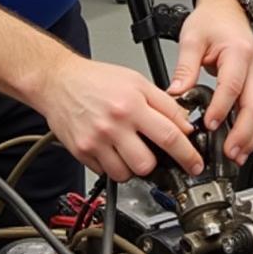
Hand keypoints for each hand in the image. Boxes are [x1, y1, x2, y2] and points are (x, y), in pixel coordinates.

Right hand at [38, 56, 201, 181]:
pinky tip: (110, 148)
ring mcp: (96, 141)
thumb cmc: (95, 79)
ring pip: (127, 174)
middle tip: (153, 153)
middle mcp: (114, 124)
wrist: (57, 80)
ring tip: (128, 149)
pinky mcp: (82, 152)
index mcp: (132, 104)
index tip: (195, 164)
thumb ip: (163, 103)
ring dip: (133, 167)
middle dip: (156, 162)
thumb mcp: (136, 80)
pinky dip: (112, 166)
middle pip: (148, 164)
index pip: (170, 136)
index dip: (188, 154)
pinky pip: (106, 173)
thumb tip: (185, 125)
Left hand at [167, 0, 252, 165]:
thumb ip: (184, 68)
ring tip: (237, 155)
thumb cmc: (211, 20)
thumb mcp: (191, 40)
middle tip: (230, 152)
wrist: (225, 8)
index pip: (232, 86)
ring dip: (251, 136)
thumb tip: (175, 94)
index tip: (209, 125)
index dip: (221, 108)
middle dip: (243, 133)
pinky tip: (242, 142)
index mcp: (238, 52)